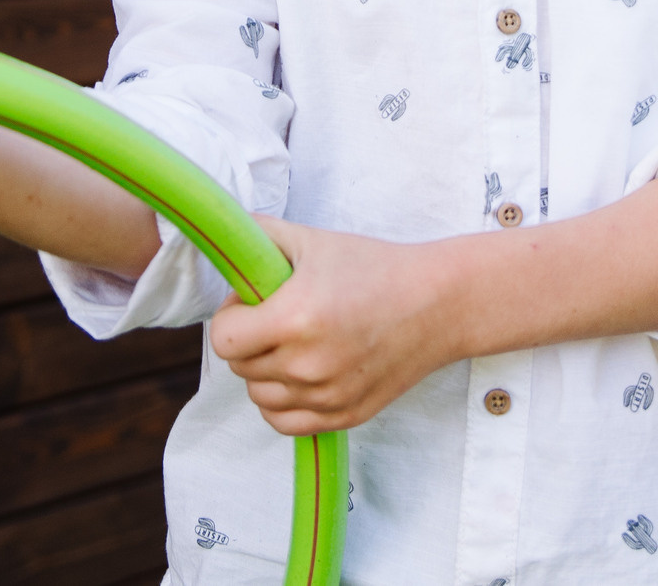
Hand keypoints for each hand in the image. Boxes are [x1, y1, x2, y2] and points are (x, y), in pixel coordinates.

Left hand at [208, 218, 468, 433]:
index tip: (254, 302)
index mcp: (296, 318)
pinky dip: (283, 402)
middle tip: (279, 315)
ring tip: (294, 343)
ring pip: (259, 396)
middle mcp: (309, 365)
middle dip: (249, 339)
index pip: (223, 339)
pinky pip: (284, 423)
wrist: (437, 304)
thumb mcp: (312, 240)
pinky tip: (300, 373)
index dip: (232, 316)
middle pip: (239, 366)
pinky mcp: (345, 416)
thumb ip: (257, 236)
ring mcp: (327, 396)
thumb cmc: (374, 268)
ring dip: (265, 371)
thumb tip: (220, 239)